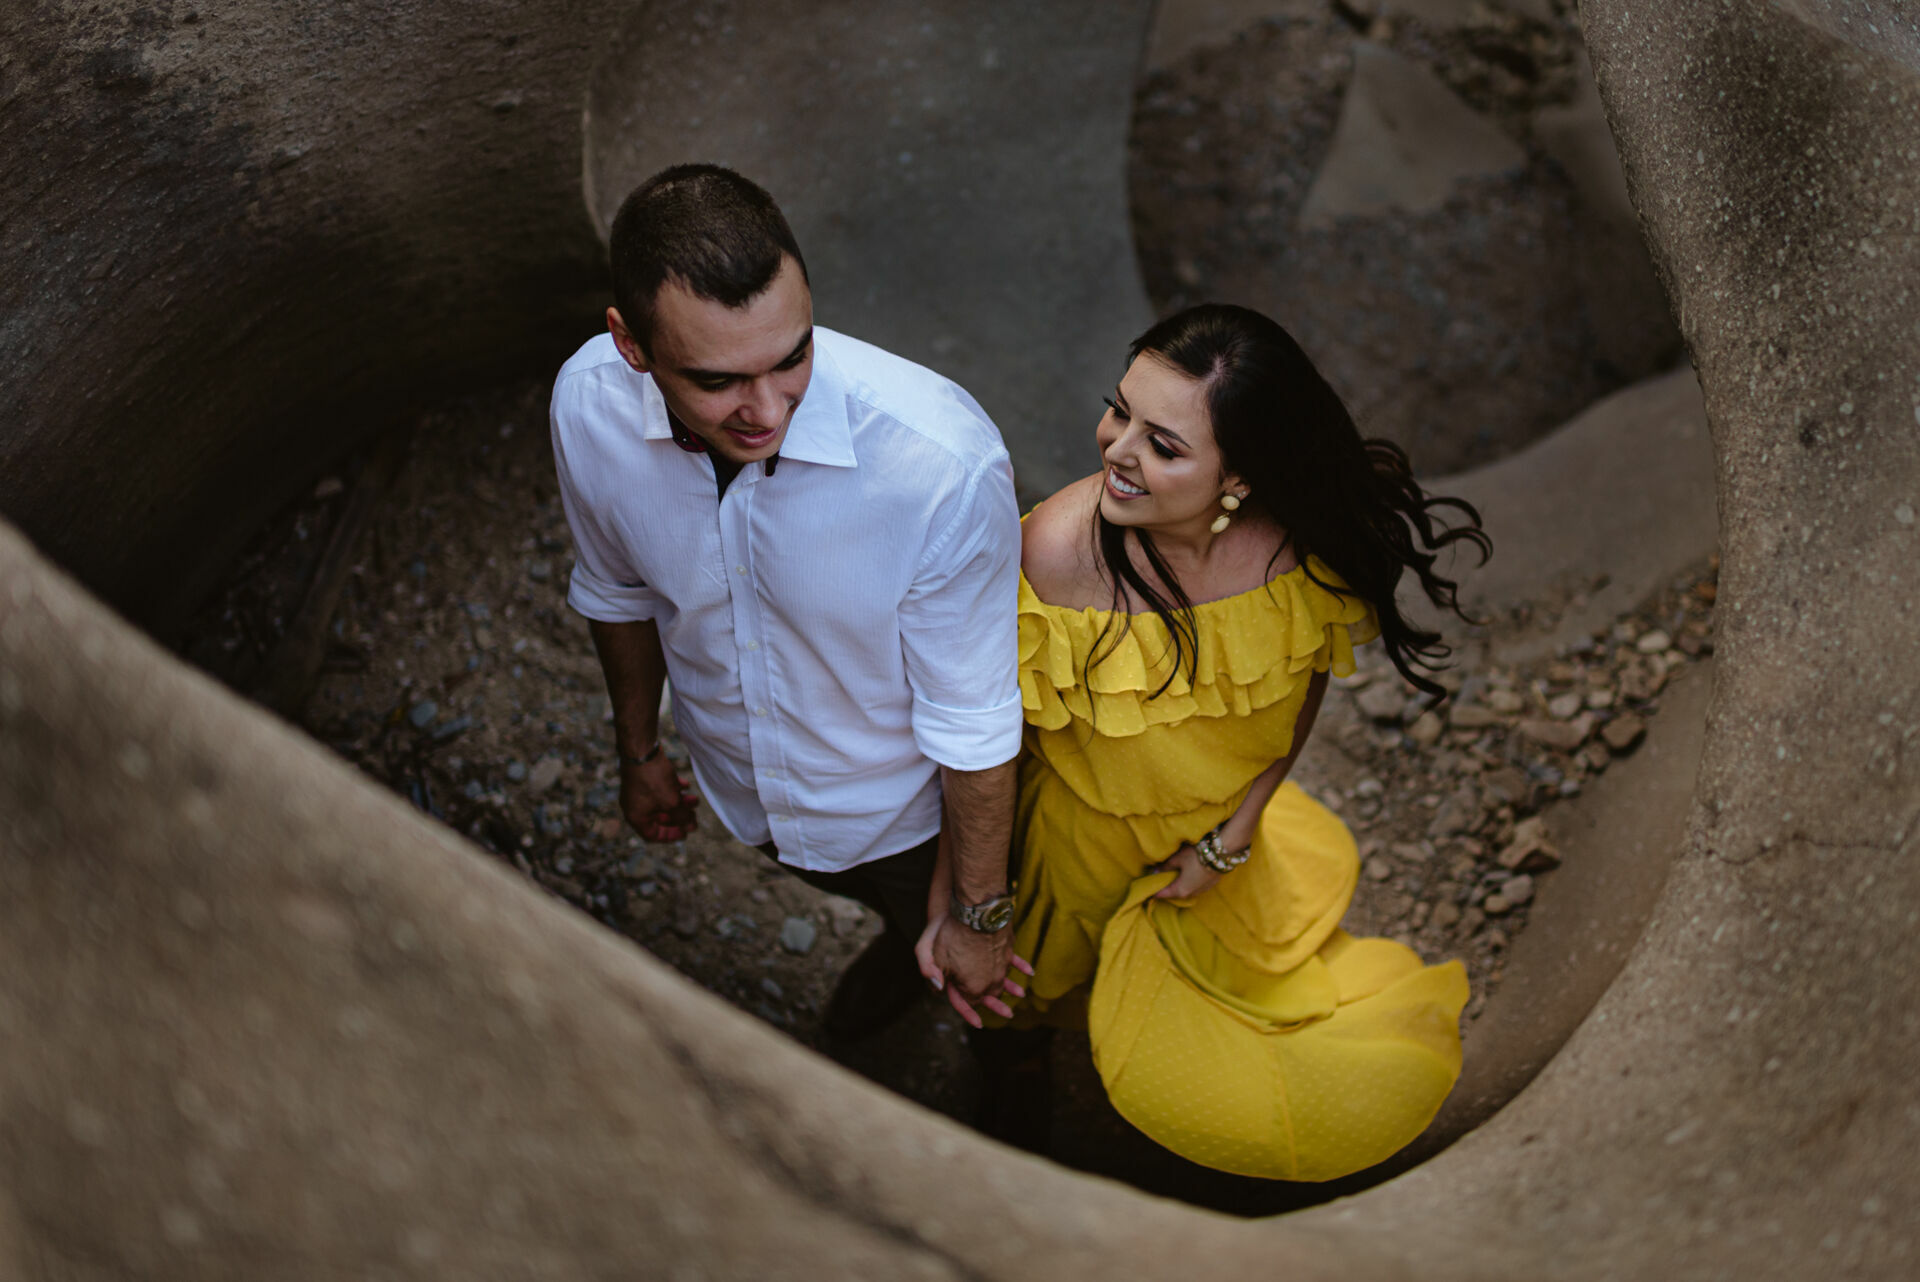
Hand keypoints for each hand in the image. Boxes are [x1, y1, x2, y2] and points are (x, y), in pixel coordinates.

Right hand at [618, 753, 697, 841]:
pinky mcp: (643, 779)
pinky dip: (673, 789)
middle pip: (659, 818)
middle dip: (679, 817)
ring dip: (679, 802)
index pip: (653, 835)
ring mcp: (638, 792)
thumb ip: (682, 817)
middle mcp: (634, 806)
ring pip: (661, 802)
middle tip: (694, 815)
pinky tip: (686, 786)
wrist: (642, 750)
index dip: (671, 836)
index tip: (686, 833)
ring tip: (695, 799)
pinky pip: (659, 789)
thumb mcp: (672, 802)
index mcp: (637, 817)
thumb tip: (691, 827)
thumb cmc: (653, 779)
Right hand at [914, 915, 1033, 1029]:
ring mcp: (981, 958)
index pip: (959, 999)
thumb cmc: (939, 926)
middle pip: (981, 992)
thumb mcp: (924, 945)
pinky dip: (1019, 965)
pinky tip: (1029, 971)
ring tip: (1021, 993)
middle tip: (1009, 1013)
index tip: (979, 1023)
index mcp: (951, 975)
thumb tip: (939, 988)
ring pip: (997, 977)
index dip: (968, 1012)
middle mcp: (967, 970)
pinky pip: (1009, 959)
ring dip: (1009, 986)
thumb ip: (927, 967)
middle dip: (994, 1003)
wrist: (957, 905)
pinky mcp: (993, 945)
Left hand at [1149, 843, 1223, 900]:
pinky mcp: (1209, 885)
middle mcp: (1191, 894)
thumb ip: (1165, 867)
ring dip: (1178, 886)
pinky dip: (1188, 883)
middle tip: (1158, 881)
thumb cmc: (1196, 856)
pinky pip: (1195, 887)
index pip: (1163, 894)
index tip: (1147, 889)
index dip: (1154, 891)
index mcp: (1180, 890)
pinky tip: (1186, 875)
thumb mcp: (1177, 859)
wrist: (1221, 854)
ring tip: (1172, 877)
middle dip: (1166, 888)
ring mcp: (1202, 891)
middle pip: (1174, 894)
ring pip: (1186, 891)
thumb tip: (1154, 872)